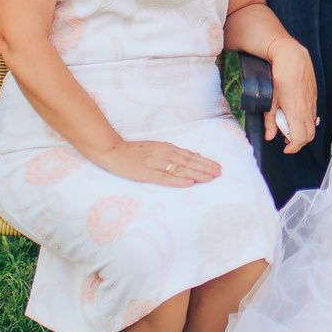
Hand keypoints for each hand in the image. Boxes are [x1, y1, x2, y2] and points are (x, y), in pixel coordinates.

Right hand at [88, 138, 222, 187]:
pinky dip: (177, 181)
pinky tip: (188, 183)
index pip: (190, 155)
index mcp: (166, 148)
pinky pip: (164, 178)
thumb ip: (173, 153)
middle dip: (205, 167)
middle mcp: (163, 154)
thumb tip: (194, 155)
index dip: (204, 161)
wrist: (112, 150)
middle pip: (188, 162)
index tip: (217, 166)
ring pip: (180, 169)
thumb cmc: (134, 151)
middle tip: (219, 173)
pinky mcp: (145, 173)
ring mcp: (155, 163)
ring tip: (210, 178)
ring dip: (196, 173)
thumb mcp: (156, 148)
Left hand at [267, 40, 317, 154]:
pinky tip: (295, 115)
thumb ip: (270, 120)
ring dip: (302, 132)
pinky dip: (305, 122)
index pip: (300, 139)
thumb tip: (269, 136)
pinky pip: (313, 116)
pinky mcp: (314, 98)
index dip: (293, 148)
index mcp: (296, 113)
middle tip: (286, 140)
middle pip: (309, 136)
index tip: (286, 149)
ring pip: (312, 126)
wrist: (293, 59)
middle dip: (298, 142)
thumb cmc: (279, 78)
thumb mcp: (270, 100)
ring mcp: (312, 104)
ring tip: (289, 128)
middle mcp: (307, 110)